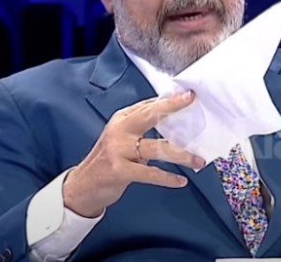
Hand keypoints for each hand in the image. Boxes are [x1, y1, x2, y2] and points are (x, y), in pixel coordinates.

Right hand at [62, 91, 204, 217]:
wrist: (83, 186)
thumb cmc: (108, 160)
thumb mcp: (121, 137)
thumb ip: (141, 127)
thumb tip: (171, 118)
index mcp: (121, 120)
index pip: (148, 105)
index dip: (169, 100)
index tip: (188, 95)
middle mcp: (120, 131)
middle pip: (150, 115)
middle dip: (172, 107)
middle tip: (192, 103)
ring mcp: (118, 150)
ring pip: (157, 148)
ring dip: (181, 155)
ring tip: (197, 160)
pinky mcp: (119, 170)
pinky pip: (150, 174)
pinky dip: (168, 178)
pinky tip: (180, 181)